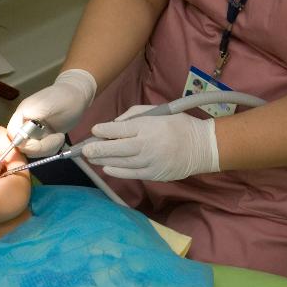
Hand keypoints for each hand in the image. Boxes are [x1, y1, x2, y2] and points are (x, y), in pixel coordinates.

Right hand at [7, 69, 96, 156]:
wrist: (77, 97)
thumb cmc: (64, 97)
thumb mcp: (47, 105)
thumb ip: (31, 117)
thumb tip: (16, 132)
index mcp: (22, 113)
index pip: (12, 133)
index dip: (22, 142)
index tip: (39, 143)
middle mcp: (25, 124)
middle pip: (22, 145)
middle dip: (40, 147)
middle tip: (57, 138)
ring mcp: (33, 132)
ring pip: (32, 150)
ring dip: (48, 148)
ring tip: (59, 136)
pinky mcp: (42, 138)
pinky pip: (41, 151)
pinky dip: (51, 148)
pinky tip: (59, 138)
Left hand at [84, 107, 219, 180]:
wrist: (202, 147)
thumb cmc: (179, 125)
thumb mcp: (158, 112)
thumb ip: (135, 116)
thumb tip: (115, 124)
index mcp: (148, 127)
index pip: (119, 130)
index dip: (104, 130)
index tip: (94, 130)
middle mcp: (146, 145)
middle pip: (115, 149)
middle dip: (97, 149)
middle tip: (84, 150)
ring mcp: (149, 162)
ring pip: (120, 163)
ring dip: (103, 161)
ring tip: (92, 158)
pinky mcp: (153, 174)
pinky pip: (130, 174)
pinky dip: (116, 171)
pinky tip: (107, 168)